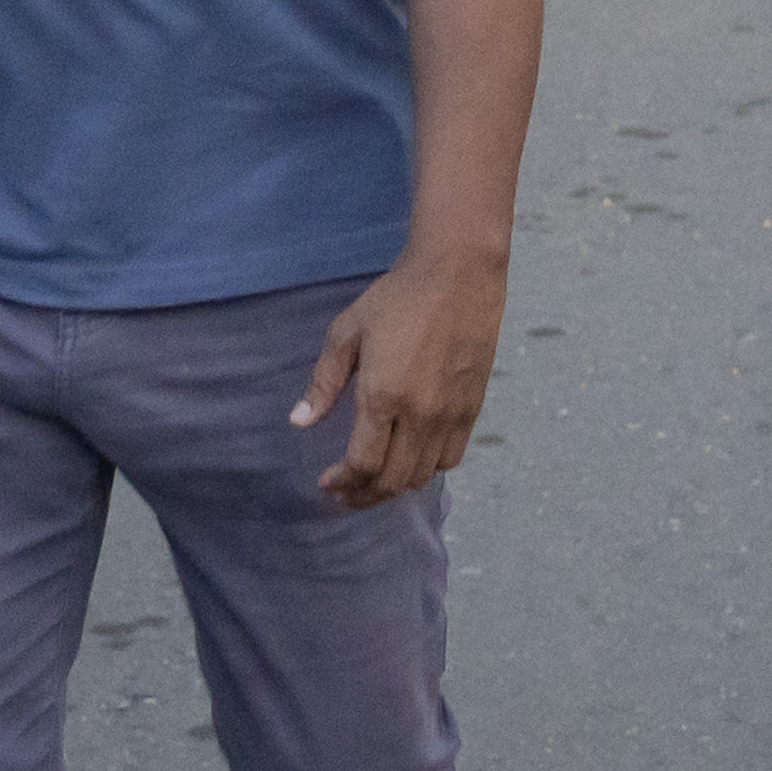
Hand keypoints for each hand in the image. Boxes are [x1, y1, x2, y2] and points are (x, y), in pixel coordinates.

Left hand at [297, 238, 506, 508]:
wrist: (459, 274)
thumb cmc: (397, 298)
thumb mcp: (346, 333)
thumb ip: (323, 383)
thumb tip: (299, 423)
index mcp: (383, 396)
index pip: (362, 464)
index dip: (342, 482)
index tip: (326, 483)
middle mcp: (420, 415)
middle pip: (392, 481)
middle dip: (364, 496)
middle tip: (345, 494)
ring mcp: (450, 415)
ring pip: (422, 476)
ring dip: (394, 485)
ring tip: (375, 479)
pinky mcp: (472, 408)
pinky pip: (450, 458)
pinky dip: (427, 469)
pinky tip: (411, 458)